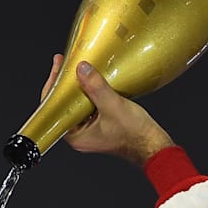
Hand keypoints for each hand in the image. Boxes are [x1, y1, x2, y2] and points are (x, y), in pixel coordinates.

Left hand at [40, 54, 174, 166]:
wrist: (153, 144)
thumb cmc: (135, 134)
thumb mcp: (113, 105)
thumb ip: (96, 87)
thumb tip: (81, 69)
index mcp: (75, 136)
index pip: (54, 108)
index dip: (54, 85)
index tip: (58, 67)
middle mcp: (79, 135)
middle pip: (64, 105)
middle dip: (65, 84)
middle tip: (66, 63)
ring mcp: (89, 131)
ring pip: (76, 105)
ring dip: (78, 87)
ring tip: (77, 68)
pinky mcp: (99, 126)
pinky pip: (87, 107)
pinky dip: (88, 93)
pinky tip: (91, 80)